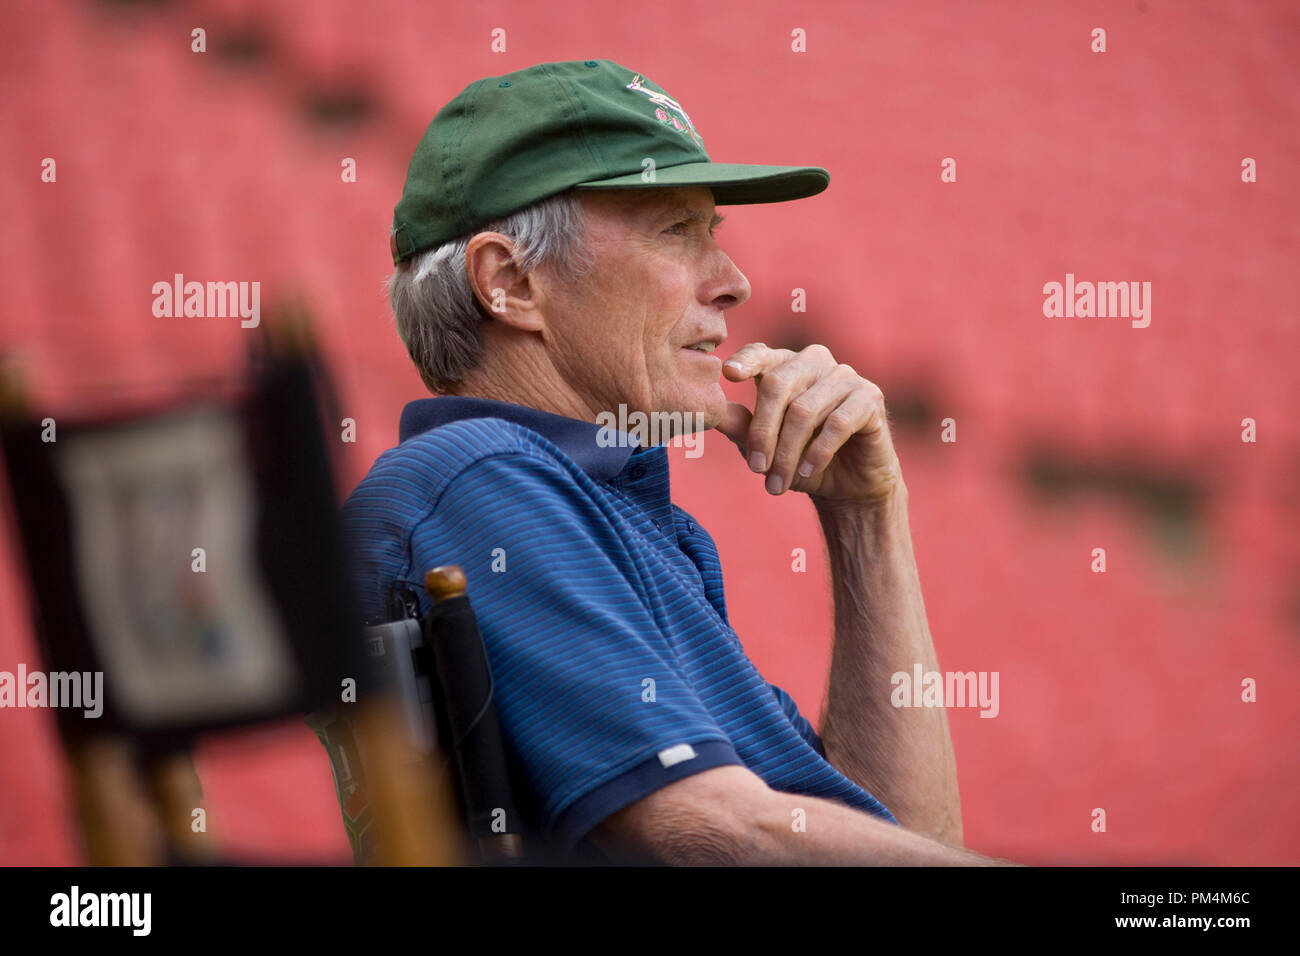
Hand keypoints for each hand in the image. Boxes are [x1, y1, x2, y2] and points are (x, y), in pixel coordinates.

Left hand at [715, 343, 902, 502]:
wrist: (847, 486)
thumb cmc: (800, 459)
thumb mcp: (764, 447)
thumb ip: (739, 427)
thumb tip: (709, 413)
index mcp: (785, 366)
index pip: (762, 354)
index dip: (747, 361)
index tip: (729, 373)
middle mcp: (815, 362)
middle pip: (778, 384)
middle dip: (763, 432)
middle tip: (755, 468)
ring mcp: (845, 376)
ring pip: (804, 410)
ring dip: (788, 452)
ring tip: (777, 483)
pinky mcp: (870, 397)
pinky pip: (838, 422)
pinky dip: (818, 452)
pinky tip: (807, 472)